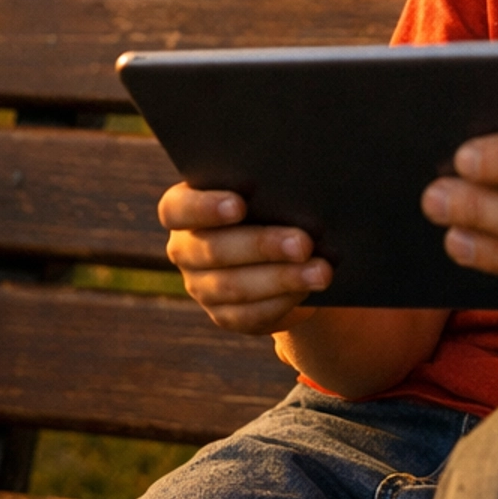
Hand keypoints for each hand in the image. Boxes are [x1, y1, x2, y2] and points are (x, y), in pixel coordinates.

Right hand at [159, 183, 331, 334]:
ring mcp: (201, 286)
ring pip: (233, 287)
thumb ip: (269, 186)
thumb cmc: (274, 202)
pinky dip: (282, 301)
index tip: (240, 205)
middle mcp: (186, 249)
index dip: (204, 208)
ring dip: (281, 278)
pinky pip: (248, 315)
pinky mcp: (225, 315)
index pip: (176, 209)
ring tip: (320, 271)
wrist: (282, 248)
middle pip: (213, 250)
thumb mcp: (267, 191)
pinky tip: (308, 289)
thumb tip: (299, 184)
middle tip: (303, 243)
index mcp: (185, 208)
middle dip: (262, 246)